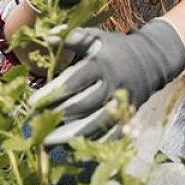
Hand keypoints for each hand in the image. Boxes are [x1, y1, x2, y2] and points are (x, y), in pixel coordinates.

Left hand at [31, 18, 184, 145]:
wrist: (152, 60)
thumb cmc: (115, 48)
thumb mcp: (96, 37)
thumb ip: (72, 37)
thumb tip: (46, 37)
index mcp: (102, 64)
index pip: (74, 81)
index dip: (53, 92)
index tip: (32, 102)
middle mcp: (112, 85)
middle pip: (83, 105)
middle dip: (57, 116)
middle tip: (34, 123)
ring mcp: (122, 104)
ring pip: (95, 124)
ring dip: (70, 135)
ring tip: (48, 142)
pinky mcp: (127, 117)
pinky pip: (110, 135)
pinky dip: (91, 143)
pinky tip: (72, 148)